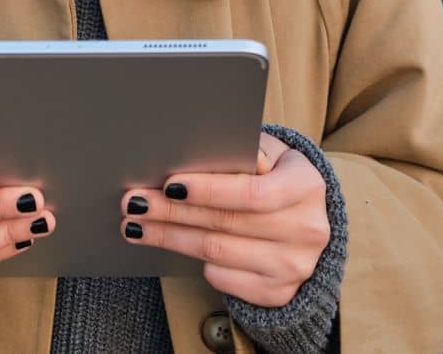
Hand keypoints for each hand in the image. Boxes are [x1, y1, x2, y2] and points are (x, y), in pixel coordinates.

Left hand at [120, 132, 328, 306]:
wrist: (307, 224)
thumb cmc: (278, 178)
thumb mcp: (273, 155)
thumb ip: (246, 150)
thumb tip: (205, 151)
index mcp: (306, 187)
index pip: (252, 193)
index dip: (208, 190)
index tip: (169, 184)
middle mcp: (306, 230)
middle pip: (226, 223)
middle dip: (173, 212)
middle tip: (134, 202)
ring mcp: (293, 266)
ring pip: (216, 252)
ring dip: (170, 237)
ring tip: (137, 225)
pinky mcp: (277, 292)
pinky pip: (223, 278)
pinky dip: (195, 261)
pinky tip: (172, 243)